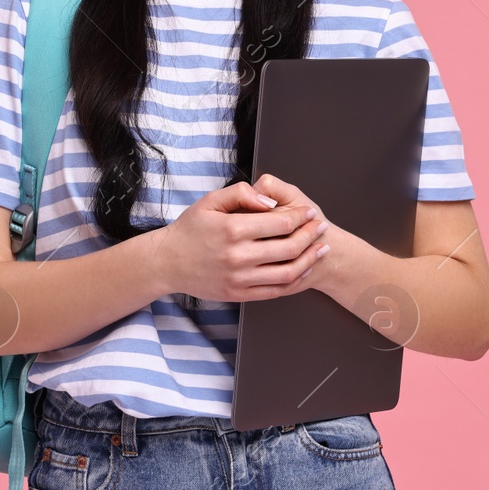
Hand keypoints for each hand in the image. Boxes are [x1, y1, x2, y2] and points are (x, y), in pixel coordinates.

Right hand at [154, 179, 330, 303]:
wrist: (168, 263)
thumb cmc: (189, 230)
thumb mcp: (210, 201)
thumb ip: (242, 194)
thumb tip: (270, 202)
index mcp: (233, 229)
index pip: (280, 222)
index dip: (301, 216)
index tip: (310, 211)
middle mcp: (238, 256)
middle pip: (290, 247)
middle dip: (311, 235)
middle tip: (320, 227)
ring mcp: (239, 278)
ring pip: (288, 272)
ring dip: (310, 259)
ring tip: (320, 249)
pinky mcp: (239, 294)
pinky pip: (275, 290)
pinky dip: (295, 280)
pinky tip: (303, 268)